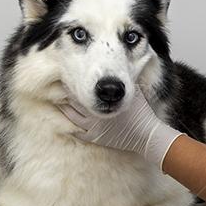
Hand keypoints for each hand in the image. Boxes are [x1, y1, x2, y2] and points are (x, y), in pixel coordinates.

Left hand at [58, 84, 183, 169]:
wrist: (146, 135)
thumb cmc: (141, 112)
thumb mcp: (134, 91)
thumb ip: (124, 80)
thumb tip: (122, 66)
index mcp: (102, 101)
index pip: (81, 90)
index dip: (73, 83)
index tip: (68, 76)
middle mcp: (94, 114)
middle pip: (73, 102)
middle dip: (66, 94)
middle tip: (59, 87)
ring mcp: (93, 128)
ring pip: (71, 116)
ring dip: (65, 108)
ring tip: (59, 101)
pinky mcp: (95, 138)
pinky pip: (76, 132)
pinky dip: (70, 125)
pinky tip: (65, 120)